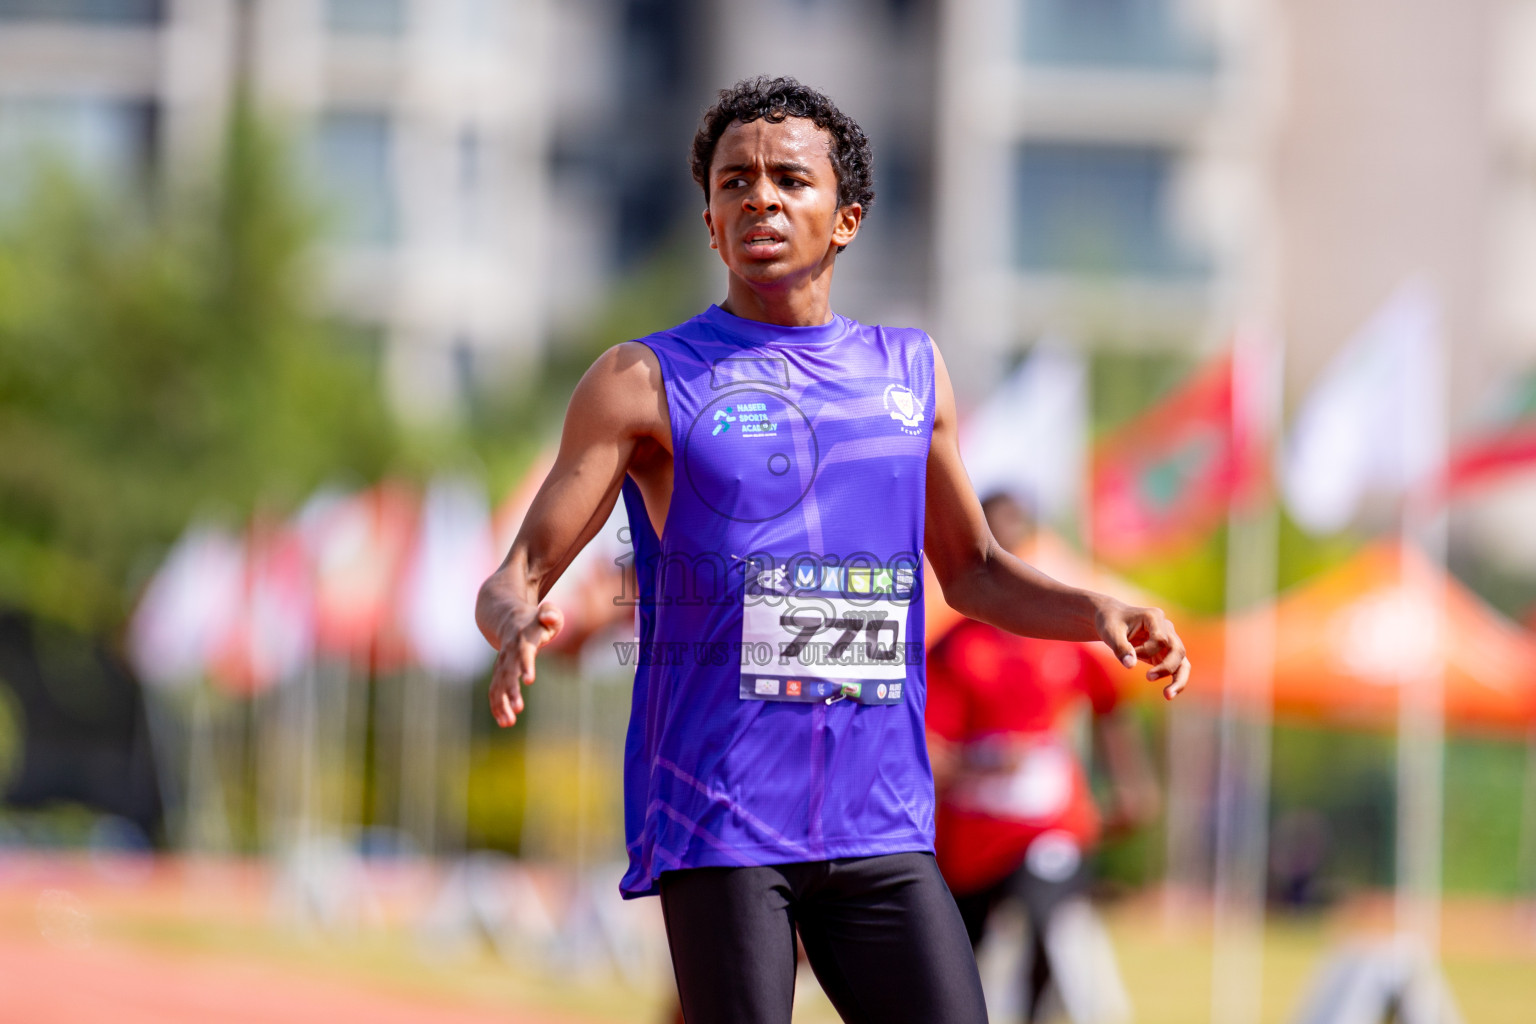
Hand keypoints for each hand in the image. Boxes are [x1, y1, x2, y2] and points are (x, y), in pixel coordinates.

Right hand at [487, 602, 564, 726]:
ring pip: (498, 684)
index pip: (524, 653)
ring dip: (502, 703)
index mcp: (523, 638)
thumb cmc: (536, 620)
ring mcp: (502, 663)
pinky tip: (505, 721)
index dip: (526, 665)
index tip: (529, 680)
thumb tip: (548, 616)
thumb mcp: (548, 615)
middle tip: (519, 708)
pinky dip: (498, 706)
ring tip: (509, 723)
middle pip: (508, 672)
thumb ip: (550, 615)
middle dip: (512, 691)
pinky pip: (495, 690)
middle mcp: (509, 652)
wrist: (506, 618)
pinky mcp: (499, 673)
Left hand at [1094, 600, 1190, 700]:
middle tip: (1148, 677)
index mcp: (1154, 616)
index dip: (1145, 650)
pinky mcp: (1166, 652)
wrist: (1111, 619)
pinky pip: (1177, 667)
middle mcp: (1166, 627)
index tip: (1130, 652)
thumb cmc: (1110, 623)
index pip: (1160, 639)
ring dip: (1179, 679)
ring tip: (1168, 696)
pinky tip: (1168, 694)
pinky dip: (1175, 681)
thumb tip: (1130, 665)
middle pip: (1178, 650)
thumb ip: (1120, 647)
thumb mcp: (1110, 632)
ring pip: (1183, 661)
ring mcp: (1169, 640)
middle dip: (1167, 667)